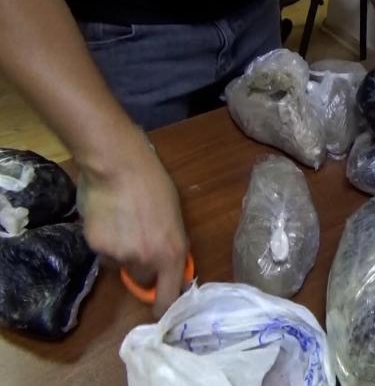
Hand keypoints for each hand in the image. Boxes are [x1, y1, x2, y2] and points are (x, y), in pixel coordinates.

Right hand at [77, 142, 187, 317]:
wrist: (120, 166)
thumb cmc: (155, 186)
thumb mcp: (175, 219)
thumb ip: (172, 247)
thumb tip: (172, 269)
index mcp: (171, 254)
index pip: (167, 297)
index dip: (163, 307)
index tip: (160, 309)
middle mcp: (146, 260)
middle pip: (142, 279)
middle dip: (142, 267)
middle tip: (140, 240)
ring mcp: (119, 255)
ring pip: (120, 264)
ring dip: (122, 252)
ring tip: (123, 222)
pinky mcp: (96, 246)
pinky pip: (102, 251)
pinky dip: (105, 240)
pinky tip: (108, 217)